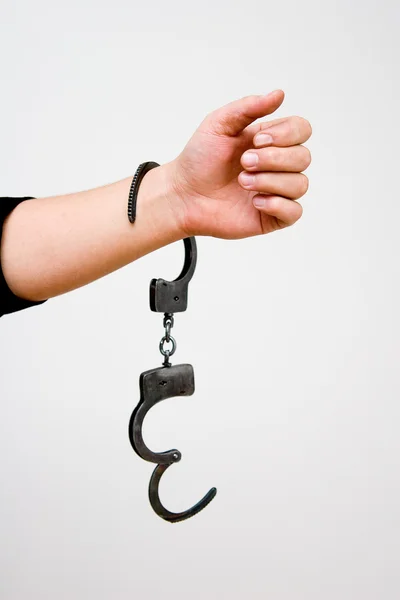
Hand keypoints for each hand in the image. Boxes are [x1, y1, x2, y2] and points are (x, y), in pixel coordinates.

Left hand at [167, 90, 311, 238]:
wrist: (182, 194)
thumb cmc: (199, 160)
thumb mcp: (219, 124)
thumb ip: (249, 107)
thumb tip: (279, 94)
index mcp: (270, 141)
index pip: (302, 130)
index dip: (286, 134)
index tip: (256, 140)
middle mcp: (278, 166)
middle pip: (303, 157)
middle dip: (273, 159)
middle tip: (243, 162)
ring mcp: (276, 192)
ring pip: (299, 184)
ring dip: (270, 181)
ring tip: (242, 182)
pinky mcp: (271, 217)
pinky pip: (294, 211)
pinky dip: (277, 204)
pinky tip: (254, 202)